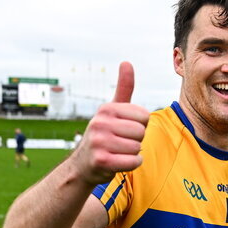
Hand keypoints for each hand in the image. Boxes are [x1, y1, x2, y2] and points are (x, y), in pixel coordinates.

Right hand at [71, 61, 148, 184]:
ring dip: (132, 153)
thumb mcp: (112, 111)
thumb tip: (127, 62)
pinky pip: (134, 161)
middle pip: (141, 132)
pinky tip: (119, 162)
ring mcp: (99, 142)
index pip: (144, 116)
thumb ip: (123, 88)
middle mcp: (100, 122)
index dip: (139, 125)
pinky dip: (132, 164)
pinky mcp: (101, 160)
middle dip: (136, 140)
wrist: (83, 166)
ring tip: (117, 152)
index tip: (124, 129)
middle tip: (120, 143)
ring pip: (137, 147)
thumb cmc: (104, 136)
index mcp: (106, 109)